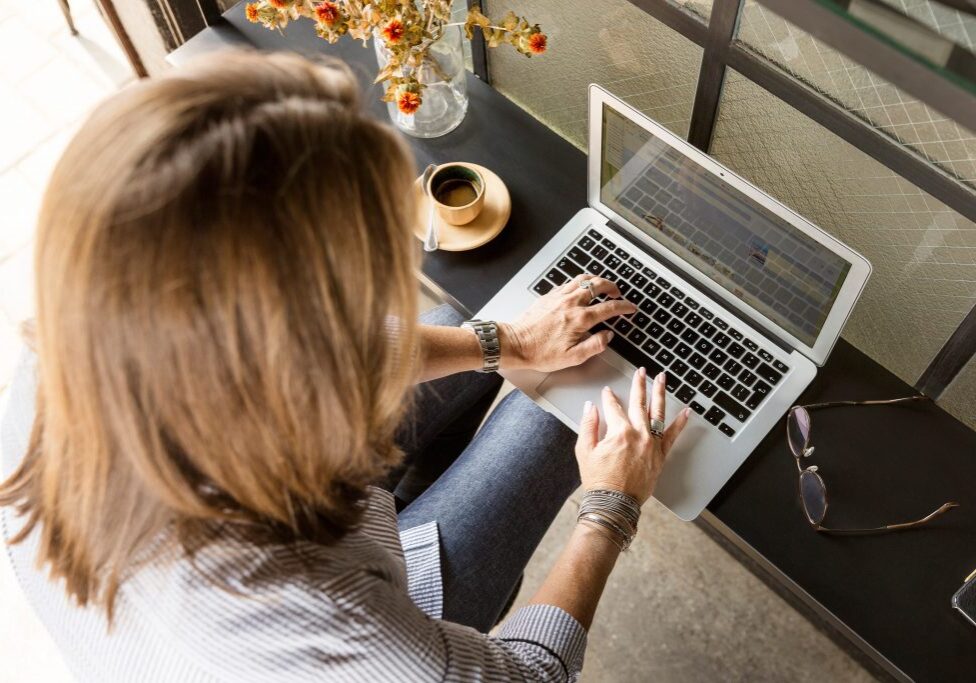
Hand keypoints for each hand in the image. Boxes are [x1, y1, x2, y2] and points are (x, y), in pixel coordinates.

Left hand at [501, 273, 635, 372]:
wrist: (515, 344)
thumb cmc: (540, 352)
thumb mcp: (573, 357)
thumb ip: (595, 345)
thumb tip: (608, 336)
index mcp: (580, 319)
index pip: (609, 308)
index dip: (624, 307)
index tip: (630, 308)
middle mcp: (571, 304)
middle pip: (598, 285)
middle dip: (612, 287)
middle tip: (617, 293)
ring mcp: (559, 297)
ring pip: (583, 279)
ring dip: (596, 280)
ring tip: (602, 286)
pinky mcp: (548, 296)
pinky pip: (568, 283)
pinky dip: (579, 282)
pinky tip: (580, 288)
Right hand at [575, 368, 689, 504]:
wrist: (615, 503)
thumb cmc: (599, 480)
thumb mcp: (585, 451)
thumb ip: (588, 425)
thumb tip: (590, 408)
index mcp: (619, 432)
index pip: (613, 407)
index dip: (609, 398)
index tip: (607, 392)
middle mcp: (639, 434)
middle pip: (638, 403)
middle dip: (639, 385)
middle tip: (641, 372)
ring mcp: (652, 444)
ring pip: (657, 412)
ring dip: (660, 393)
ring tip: (662, 379)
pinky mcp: (660, 455)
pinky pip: (672, 436)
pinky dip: (680, 423)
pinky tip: (686, 412)